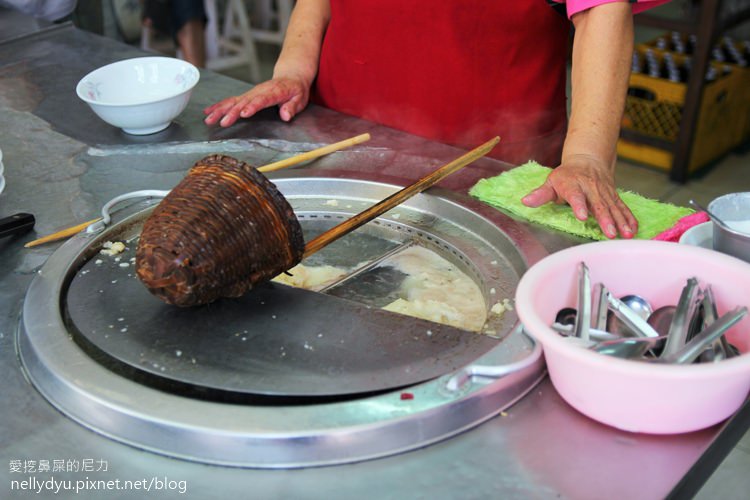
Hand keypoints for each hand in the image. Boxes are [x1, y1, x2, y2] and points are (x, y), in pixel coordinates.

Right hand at [203, 76, 309, 126]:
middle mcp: (259, 91)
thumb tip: (286, 115)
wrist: (290, 77)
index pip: (261, 100)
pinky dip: (219, 105)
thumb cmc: (296, 90)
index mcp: (273, 92)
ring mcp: (251, 93)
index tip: (243, 114)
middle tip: (222, 122)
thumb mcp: (300, 98)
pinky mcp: (246, 96)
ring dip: (220, 110)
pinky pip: (230, 100)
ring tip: (209, 119)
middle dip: (231, 112)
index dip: (252, 106)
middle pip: (243, 102)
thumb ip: (292, 107)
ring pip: (233, 101)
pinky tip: (209, 112)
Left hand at [521, 154, 637, 238]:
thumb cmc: (566, 175)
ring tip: (625, 234)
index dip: (579, 205)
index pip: (575, 195)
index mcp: (573, 185)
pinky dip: (628, 218)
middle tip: (609, 232)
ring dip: (620, 221)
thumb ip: (540, 194)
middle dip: (605, 219)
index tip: (582, 216)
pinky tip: (633, 229)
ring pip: (613, 207)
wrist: (588, 160)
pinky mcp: (613, 196)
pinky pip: (622, 207)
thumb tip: (525, 201)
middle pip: (598, 204)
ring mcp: (604, 192)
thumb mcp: (551, 182)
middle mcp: (590, 188)